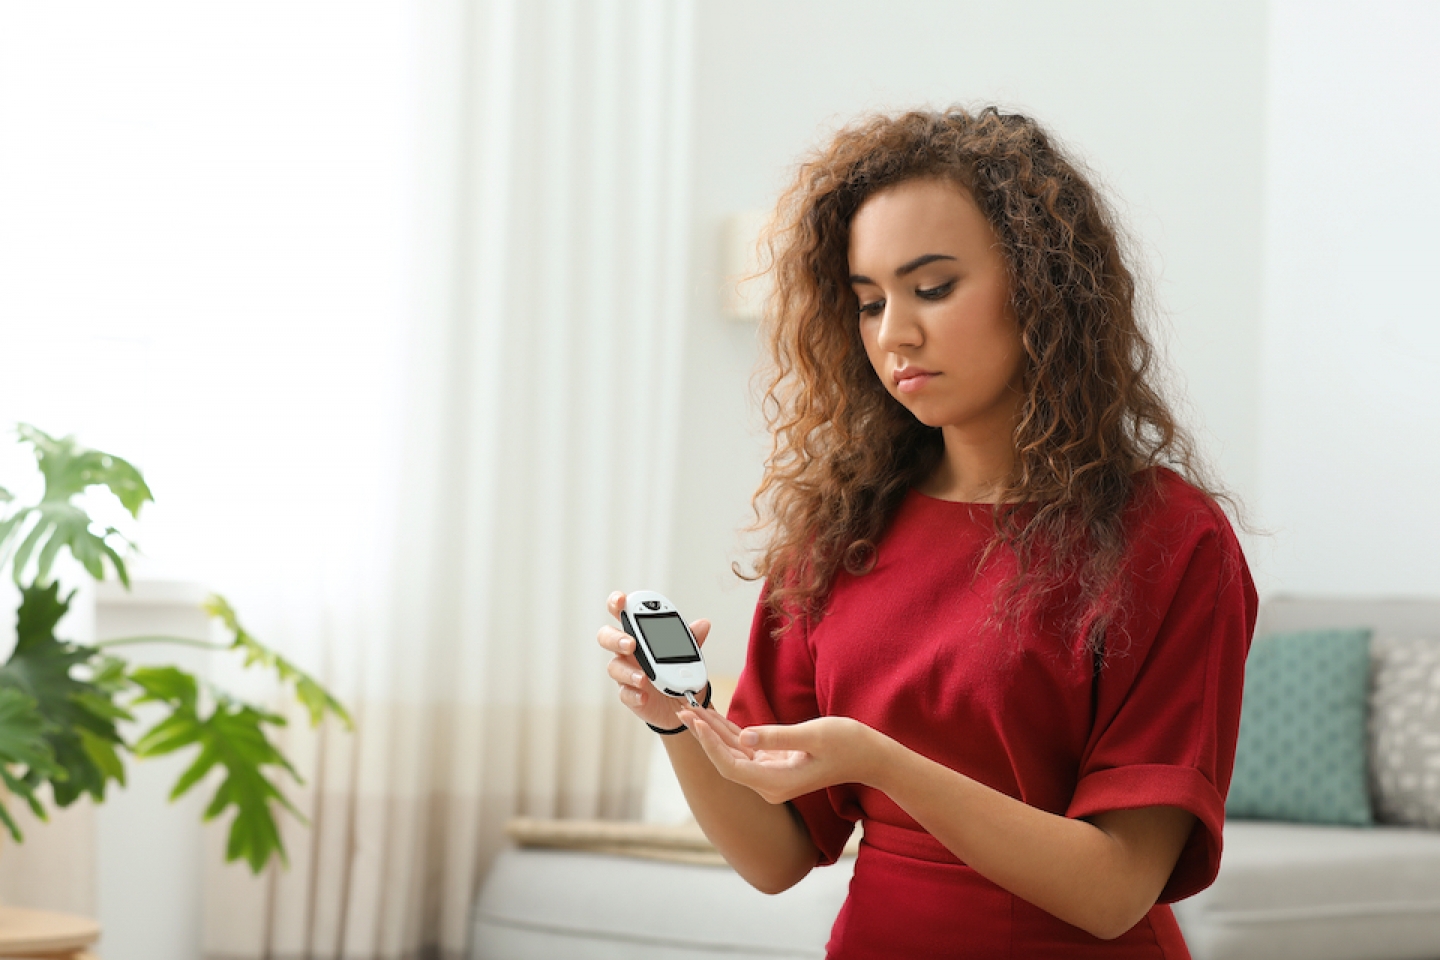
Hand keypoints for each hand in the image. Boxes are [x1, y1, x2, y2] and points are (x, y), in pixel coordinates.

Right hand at [597, 590, 709, 731]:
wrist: (682, 702)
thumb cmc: (678, 672)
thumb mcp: (688, 654)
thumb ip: (691, 640)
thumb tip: (703, 623)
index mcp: (639, 634)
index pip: (622, 613)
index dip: (617, 603)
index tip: (622, 600)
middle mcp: (628, 652)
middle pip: (607, 637)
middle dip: (616, 638)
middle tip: (631, 644)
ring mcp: (626, 673)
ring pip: (614, 667)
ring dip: (628, 671)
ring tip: (644, 678)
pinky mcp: (629, 695)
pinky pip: (624, 693)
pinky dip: (634, 694)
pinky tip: (644, 696)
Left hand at [678, 708, 877, 804]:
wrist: (869, 756)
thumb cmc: (847, 744)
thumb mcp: (814, 735)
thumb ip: (778, 737)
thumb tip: (744, 737)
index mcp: (776, 782)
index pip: (730, 766)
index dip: (710, 745)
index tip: (696, 721)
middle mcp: (769, 783)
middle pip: (725, 760)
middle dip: (703, 734)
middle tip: (682, 708)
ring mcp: (771, 774)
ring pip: (732, 753)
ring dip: (713, 731)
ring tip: (691, 707)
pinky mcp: (774, 763)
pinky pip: (744, 748)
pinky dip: (728, 731)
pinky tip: (712, 715)